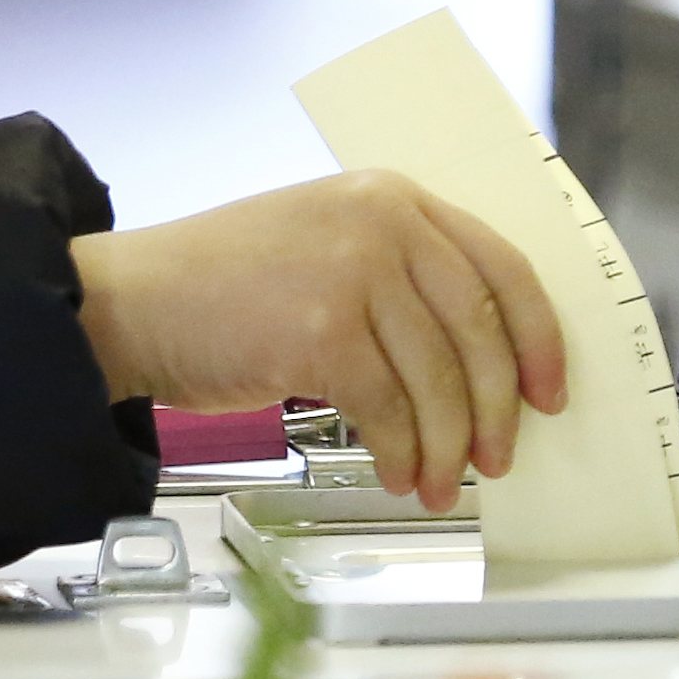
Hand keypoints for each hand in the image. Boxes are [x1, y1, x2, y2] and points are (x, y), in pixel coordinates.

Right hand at [72, 172, 568, 511]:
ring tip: (439, 483)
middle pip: (479, 332)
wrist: (129, 301)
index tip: (549, 393)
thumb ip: (398, 276)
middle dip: (496, 411)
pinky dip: (403, 454)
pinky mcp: (320, 330)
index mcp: (389, 195)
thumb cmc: (217, 286)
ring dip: (447, 447)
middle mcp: (380, 222)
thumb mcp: (322, 247)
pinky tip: (398, 474)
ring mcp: (351, 272)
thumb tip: (480, 366)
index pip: (502, 267)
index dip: (538, 340)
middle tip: (496, 458)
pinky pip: (390, 411)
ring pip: (439, 381)